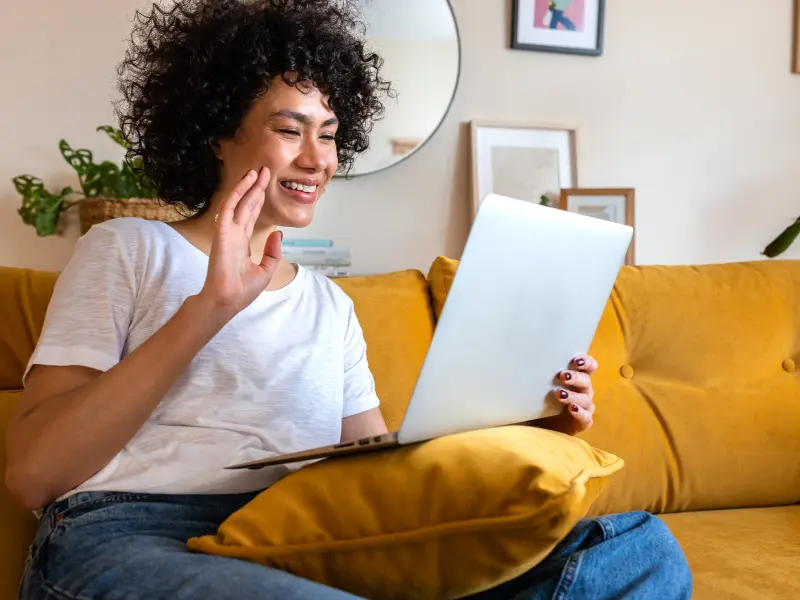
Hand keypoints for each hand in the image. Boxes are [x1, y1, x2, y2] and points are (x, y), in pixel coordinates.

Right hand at [199, 167, 281, 314]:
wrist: (228, 300)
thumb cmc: (243, 290)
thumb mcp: (266, 270)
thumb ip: (272, 251)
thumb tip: (278, 233)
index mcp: (243, 242)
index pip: (252, 215)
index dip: (258, 200)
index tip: (265, 185)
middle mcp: (235, 234)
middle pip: (247, 205)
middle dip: (256, 188)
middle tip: (265, 171)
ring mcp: (228, 232)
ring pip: (238, 203)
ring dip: (247, 186)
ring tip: (257, 171)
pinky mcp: (222, 232)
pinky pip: (229, 208)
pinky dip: (236, 193)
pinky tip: (246, 182)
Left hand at [536, 354, 597, 435]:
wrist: (538, 427)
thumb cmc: (537, 401)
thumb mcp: (534, 387)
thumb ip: (532, 375)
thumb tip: (515, 362)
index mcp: (576, 379)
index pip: (589, 366)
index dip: (586, 361)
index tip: (576, 360)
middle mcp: (582, 391)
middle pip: (586, 380)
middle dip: (575, 377)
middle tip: (562, 376)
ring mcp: (583, 407)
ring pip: (585, 399)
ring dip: (573, 395)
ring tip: (559, 394)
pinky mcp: (581, 423)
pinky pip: (586, 418)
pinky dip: (580, 413)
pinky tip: (571, 409)